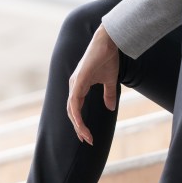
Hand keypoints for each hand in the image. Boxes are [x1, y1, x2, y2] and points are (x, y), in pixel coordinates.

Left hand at [65, 24, 118, 144]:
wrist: (108, 42)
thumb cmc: (107, 58)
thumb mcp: (109, 80)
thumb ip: (108, 94)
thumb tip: (110, 108)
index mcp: (79, 86)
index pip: (75, 109)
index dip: (80, 123)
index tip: (88, 136)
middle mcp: (74, 85)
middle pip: (71, 112)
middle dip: (78, 128)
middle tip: (87, 140)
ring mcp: (74, 83)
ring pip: (71, 109)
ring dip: (77, 125)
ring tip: (86, 136)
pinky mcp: (78, 80)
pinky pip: (74, 101)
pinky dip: (76, 114)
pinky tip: (81, 124)